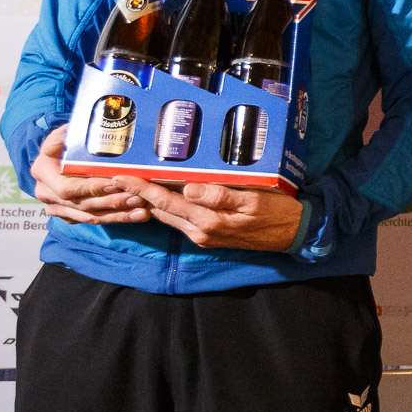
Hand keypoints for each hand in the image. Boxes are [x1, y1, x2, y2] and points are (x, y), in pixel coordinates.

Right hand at [29, 125, 150, 224]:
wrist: (62, 154)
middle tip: (138, 197)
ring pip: (91, 216)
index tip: (116, 182)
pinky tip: (139, 215)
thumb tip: (60, 141)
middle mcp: (46, 193)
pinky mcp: (70, 215)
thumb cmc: (69, 140)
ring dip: (119, 213)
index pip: (68, 188)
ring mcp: (57, 207)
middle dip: (112, 201)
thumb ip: (63, 135)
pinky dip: (118, 217)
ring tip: (143, 208)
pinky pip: (96, 220)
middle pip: (83, 204)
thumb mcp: (65, 133)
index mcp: (42, 172)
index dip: (92, 188)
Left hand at [112, 176, 305, 250]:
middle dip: (137, 194)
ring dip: (149, 201)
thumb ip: (220, 195)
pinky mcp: (209, 236)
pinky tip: (162, 194)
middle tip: (117, 175)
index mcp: (207, 221)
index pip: (165, 201)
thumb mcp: (253, 198)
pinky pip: (180, 220)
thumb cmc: (277, 211)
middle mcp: (199, 232)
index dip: (140, 187)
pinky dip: (166, 207)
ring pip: (168, 216)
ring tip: (132, 182)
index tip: (118, 175)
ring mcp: (203, 236)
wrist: (294, 234)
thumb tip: (188, 188)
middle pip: (160, 210)